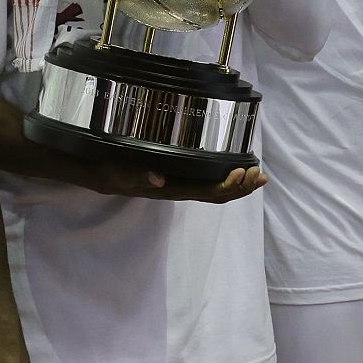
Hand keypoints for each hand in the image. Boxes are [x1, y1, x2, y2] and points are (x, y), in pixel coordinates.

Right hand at [87, 162, 268, 202]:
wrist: (101, 173)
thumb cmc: (111, 171)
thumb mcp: (119, 173)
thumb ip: (137, 176)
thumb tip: (159, 179)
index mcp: (171, 189)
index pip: (206, 193)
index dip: (226, 186)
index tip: (241, 172)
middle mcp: (181, 189)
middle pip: (218, 195)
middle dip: (242, 187)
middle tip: (261, 174)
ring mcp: (182, 184)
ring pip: (217, 191)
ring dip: (240, 184)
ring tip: (258, 174)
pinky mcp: (181, 176)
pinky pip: (209, 182)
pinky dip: (228, 177)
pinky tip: (239, 168)